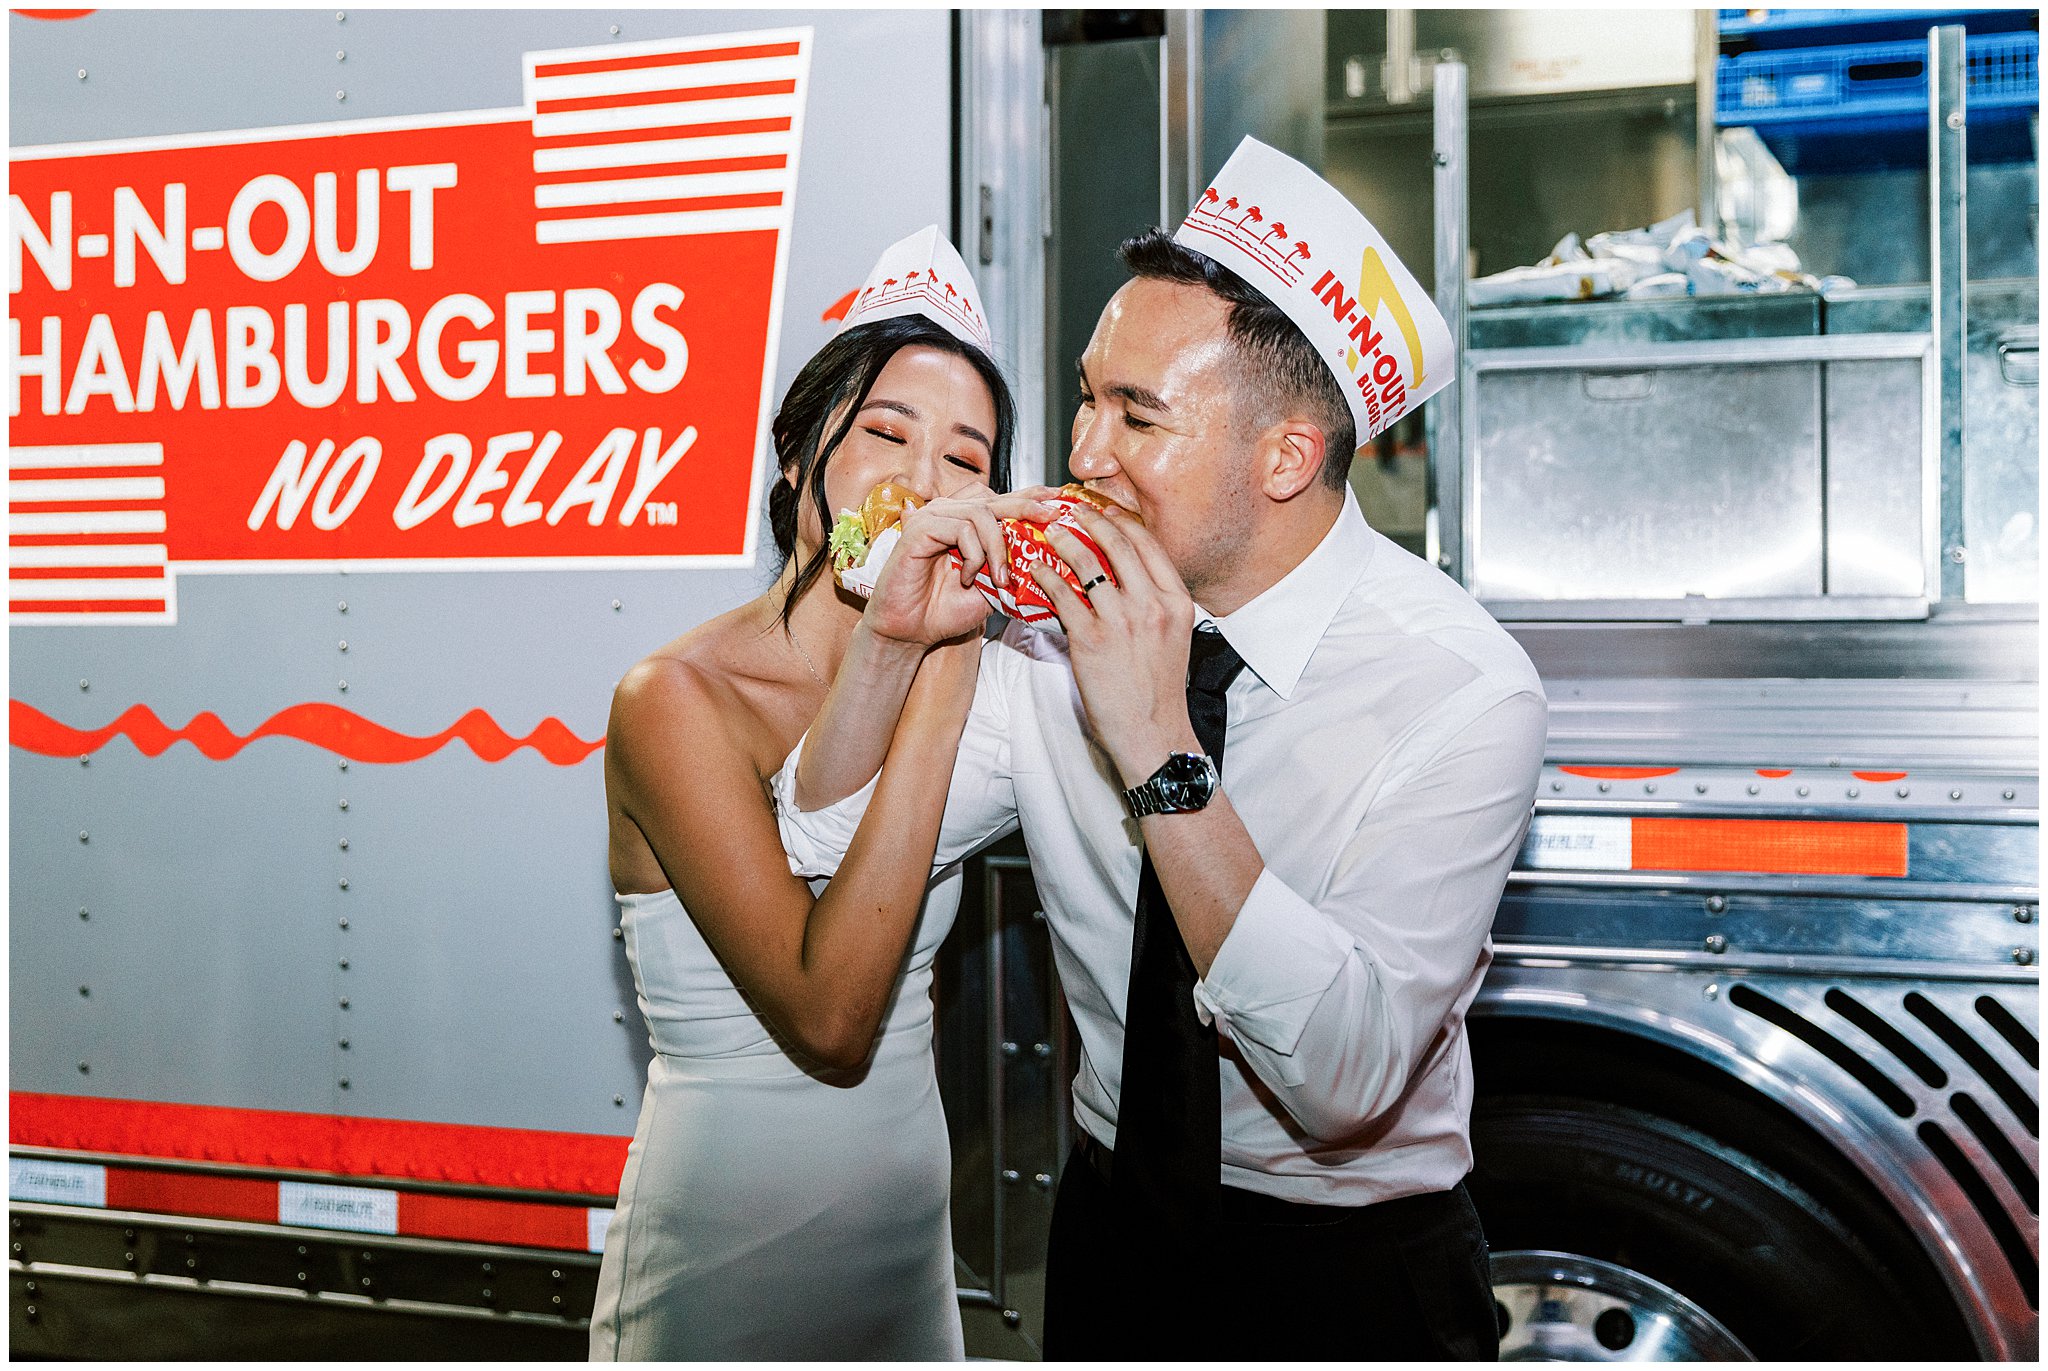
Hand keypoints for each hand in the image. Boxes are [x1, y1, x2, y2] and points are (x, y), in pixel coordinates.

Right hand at [863, 490, 1055, 648]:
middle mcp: (949, 512)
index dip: (1031, 495)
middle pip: (996, 498)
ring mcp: (933, 517)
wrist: (911, 631)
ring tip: (1000, 578)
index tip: (1059, 500)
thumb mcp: (991, 586)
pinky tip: (968, 578)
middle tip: (1051, 518)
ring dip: (998, 547)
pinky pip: (961, 528)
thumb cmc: (946, 609)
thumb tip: (1049, 554)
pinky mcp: (919, 528)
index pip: (1002, 498)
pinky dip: (973, 554)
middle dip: (1027, 507)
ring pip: (982, 513)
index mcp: (965, 521)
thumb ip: (1012, 565)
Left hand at [1027, 506, 1200, 785]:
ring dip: (1065, 541)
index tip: (1105, 510)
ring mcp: (1122, 621)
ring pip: (1089, 562)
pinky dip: (1047, 577)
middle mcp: (1153, 605)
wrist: (1152, 734)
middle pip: (1119, 543)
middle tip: (1073, 511)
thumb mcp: (1173, 638)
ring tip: (1051, 533)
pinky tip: (1037, 571)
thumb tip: (1128, 578)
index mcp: (1177, 601)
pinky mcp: (1091, 640)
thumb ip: (1156, 604)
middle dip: (1092, 519)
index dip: (1122, 520)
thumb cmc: (1158, 691)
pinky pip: (1064, 595)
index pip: (1148, 544)